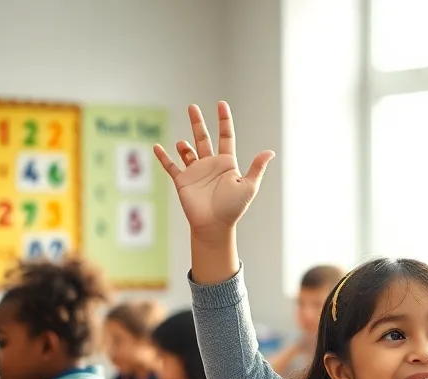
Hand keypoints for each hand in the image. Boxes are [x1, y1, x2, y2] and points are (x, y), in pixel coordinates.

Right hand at [154, 102, 273, 240]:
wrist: (214, 225)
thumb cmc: (233, 208)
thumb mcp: (248, 186)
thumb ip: (257, 167)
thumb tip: (270, 151)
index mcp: (227, 164)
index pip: (225, 137)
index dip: (224, 120)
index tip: (221, 104)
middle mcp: (210, 165)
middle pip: (203, 138)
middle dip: (198, 122)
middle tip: (192, 106)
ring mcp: (195, 172)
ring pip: (187, 151)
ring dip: (184, 145)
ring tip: (183, 144)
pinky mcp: (182, 180)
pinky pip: (171, 166)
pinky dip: (163, 157)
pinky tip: (157, 147)